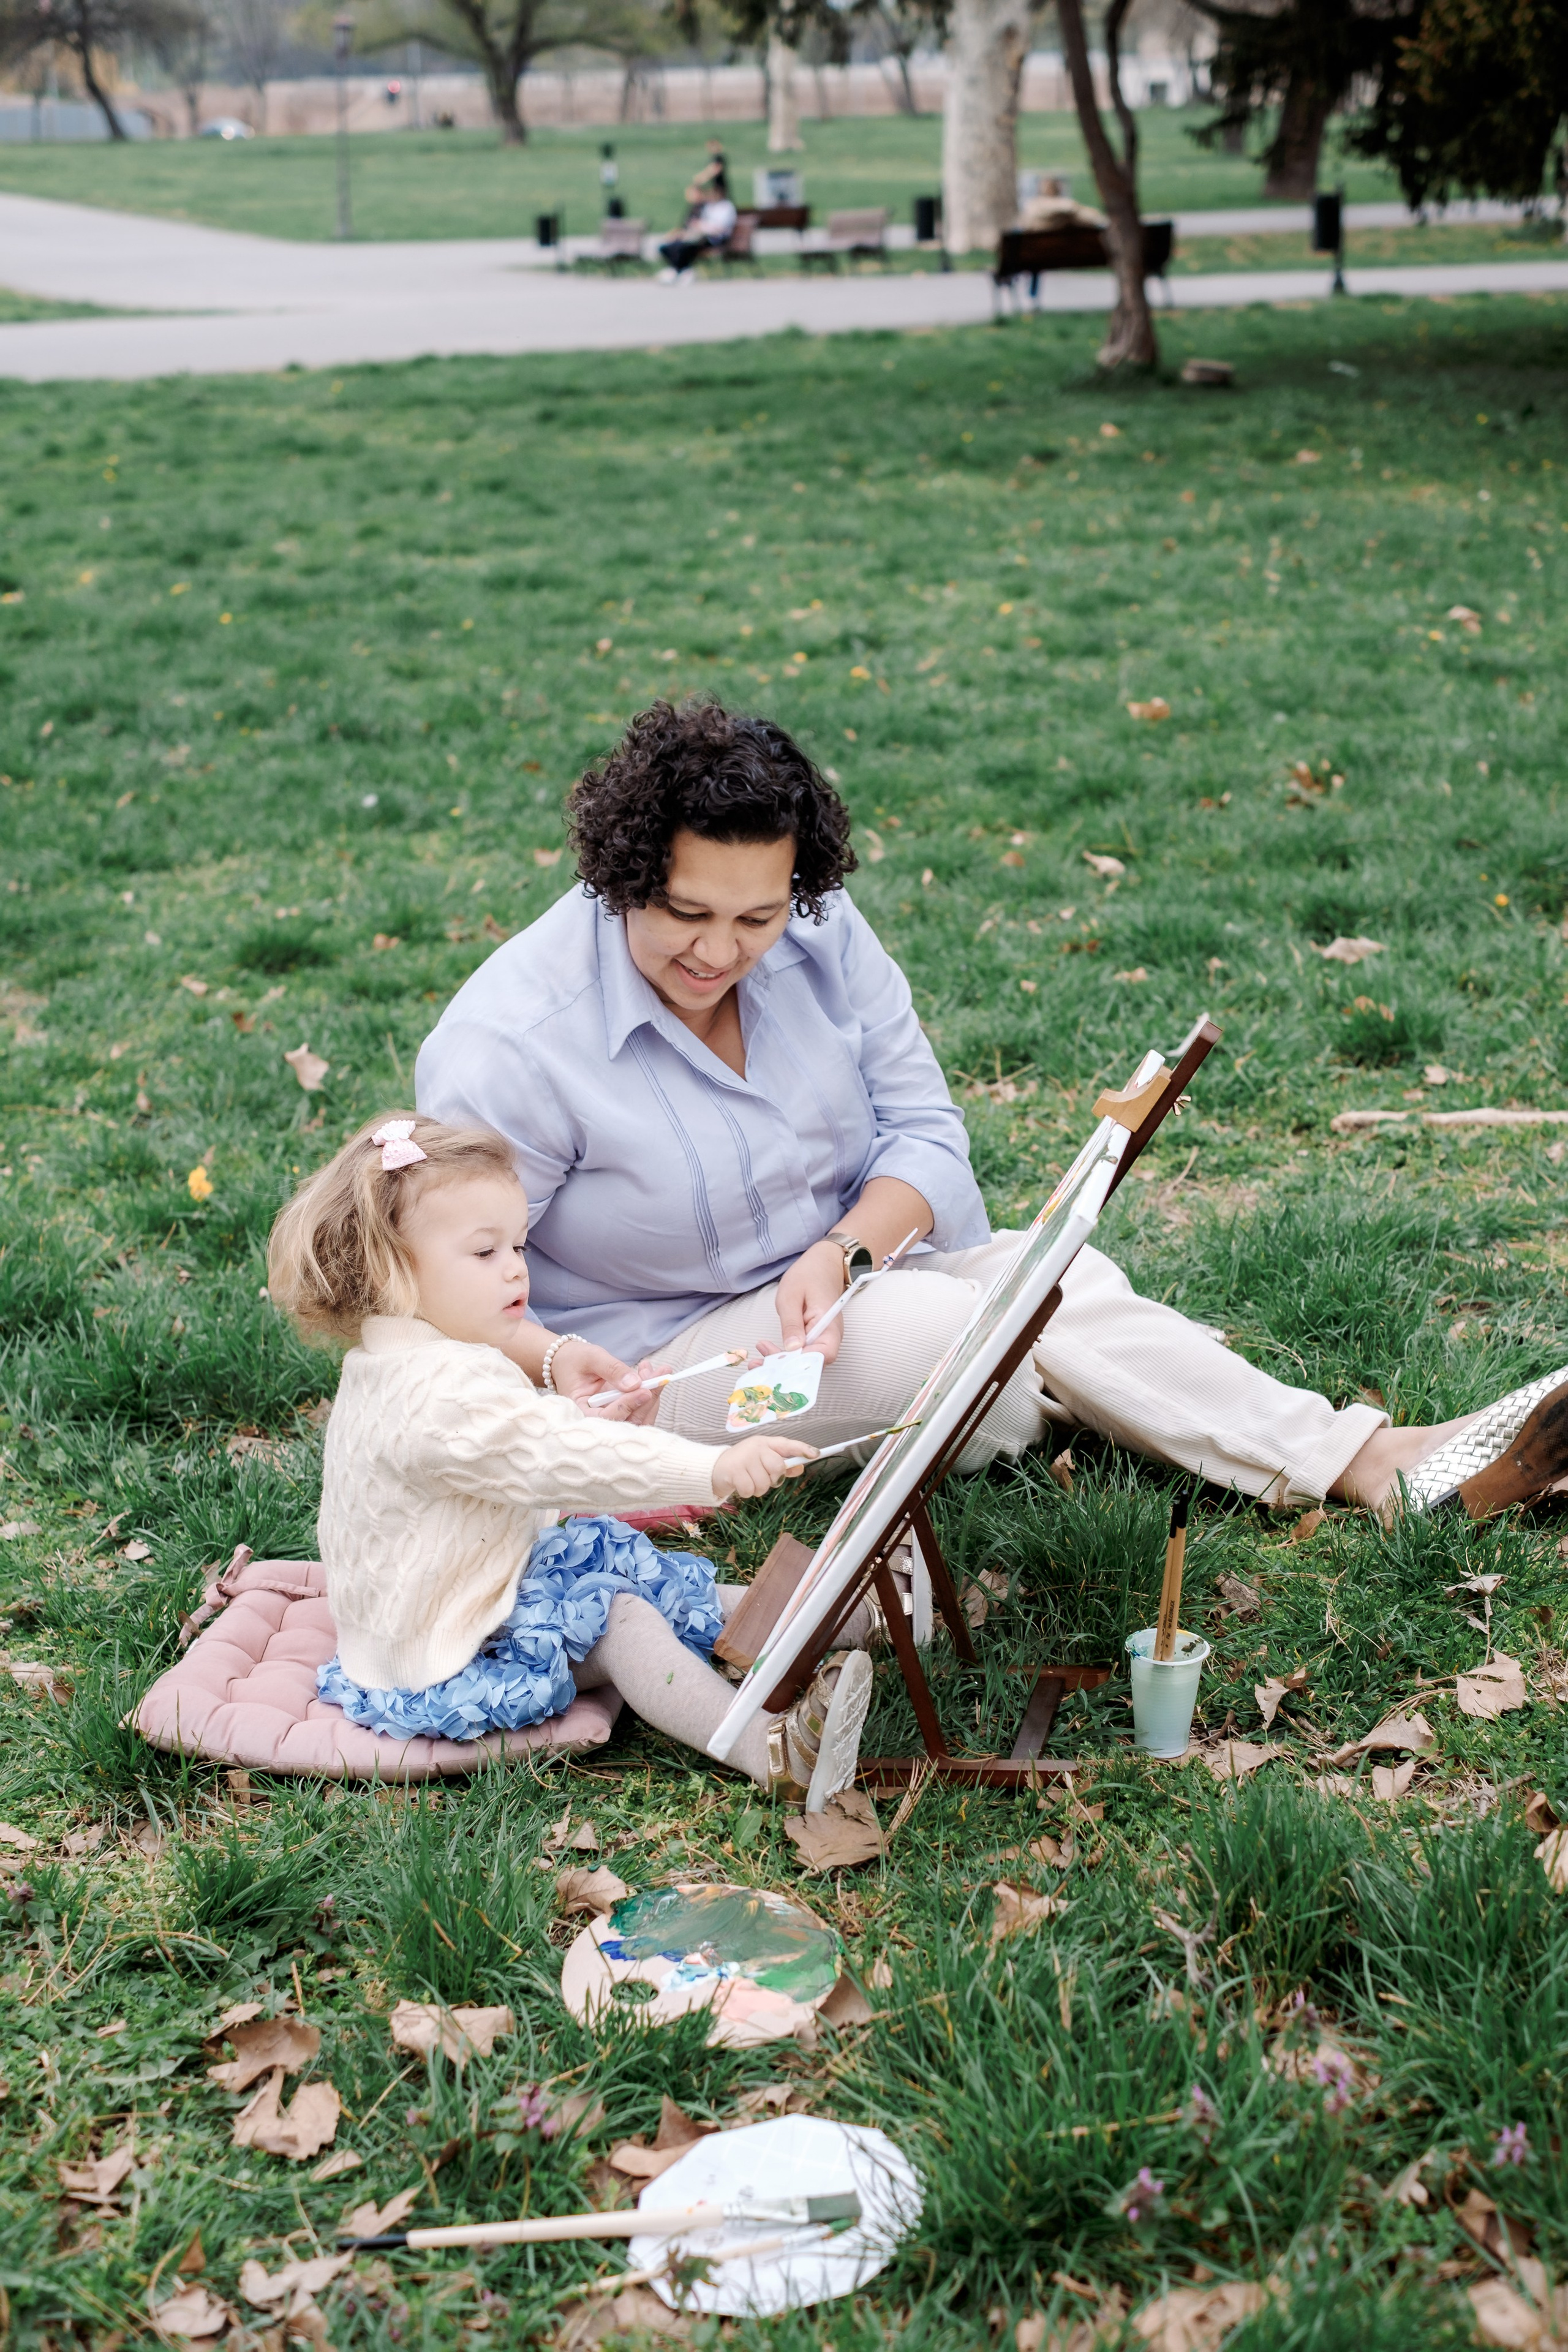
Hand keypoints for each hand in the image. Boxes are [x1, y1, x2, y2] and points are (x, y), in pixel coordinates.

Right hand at [552, 1340, 666, 1425]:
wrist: (568, 1362)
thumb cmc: (574, 1360)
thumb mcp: (591, 1358)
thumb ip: (612, 1369)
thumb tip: (635, 1384)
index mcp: (579, 1412)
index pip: (604, 1418)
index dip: (626, 1406)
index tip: (643, 1390)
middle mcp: (596, 1421)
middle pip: (627, 1423)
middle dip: (647, 1400)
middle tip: (659, 1375)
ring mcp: (611, 1419)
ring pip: (638, 1420)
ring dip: (653, 1397)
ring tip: (658, 1372)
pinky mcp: (622, 1413)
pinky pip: (640, 1412)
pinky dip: (651, 1395)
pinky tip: (652, 1376)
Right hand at [712, 1432, 817, 1499]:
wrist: (715, 1468)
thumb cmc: (744, 1464)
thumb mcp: (762, 1461)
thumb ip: (781, 1465)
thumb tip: (800, 1468)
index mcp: (765, 1443)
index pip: (787, 1444)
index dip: (802, 1448)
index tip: (815, 1454)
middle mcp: (756, 1447)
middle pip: (777, 1467)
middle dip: (773, 1478)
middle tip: (763, 1478)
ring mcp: (744, 1458)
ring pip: (764, 1483)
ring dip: (758, 1489)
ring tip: (749, 1481)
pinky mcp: (734, 1470)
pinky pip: (750, 1490)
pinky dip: (747, 1493)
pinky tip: (740, 1485)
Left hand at [762, 1239, 848, 1364]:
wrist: (821, 1265)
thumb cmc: (808, 1275)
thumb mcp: (791, 1296)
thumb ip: (791, 1324)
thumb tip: (791, 1349)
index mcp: (829, 1325)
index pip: (823, 1354)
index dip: (801, 1363)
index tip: (777, 1362)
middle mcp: (830, 1336)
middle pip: (812, 1363)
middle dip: (785, 1368)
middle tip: (758, 1363)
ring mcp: (823, 1339)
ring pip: (805, 1360)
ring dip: (781, 1363)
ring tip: (757, 1358)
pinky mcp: (814, 1338)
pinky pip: (802, 1353)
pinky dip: (784, 1355)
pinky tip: (766, 1350)